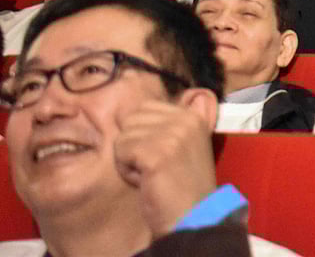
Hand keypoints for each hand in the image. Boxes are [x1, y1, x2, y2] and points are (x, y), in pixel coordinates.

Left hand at [113, 99, 216, 236]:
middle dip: (134, 144)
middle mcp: (184, 118)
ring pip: (123, 136)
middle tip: (155, 166)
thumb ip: (175, 121)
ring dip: (129, 159)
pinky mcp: (156, 152)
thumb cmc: (183, 185)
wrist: (193, 216)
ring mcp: (171, 134)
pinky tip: (146, 181)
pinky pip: (120, 153)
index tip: (162, 155)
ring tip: (151, 175)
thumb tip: (171, 98)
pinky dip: (127, 171)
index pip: (145, 107)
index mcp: (193, 114)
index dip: (144, 133)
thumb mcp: (187, 144)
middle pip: (131, 119)